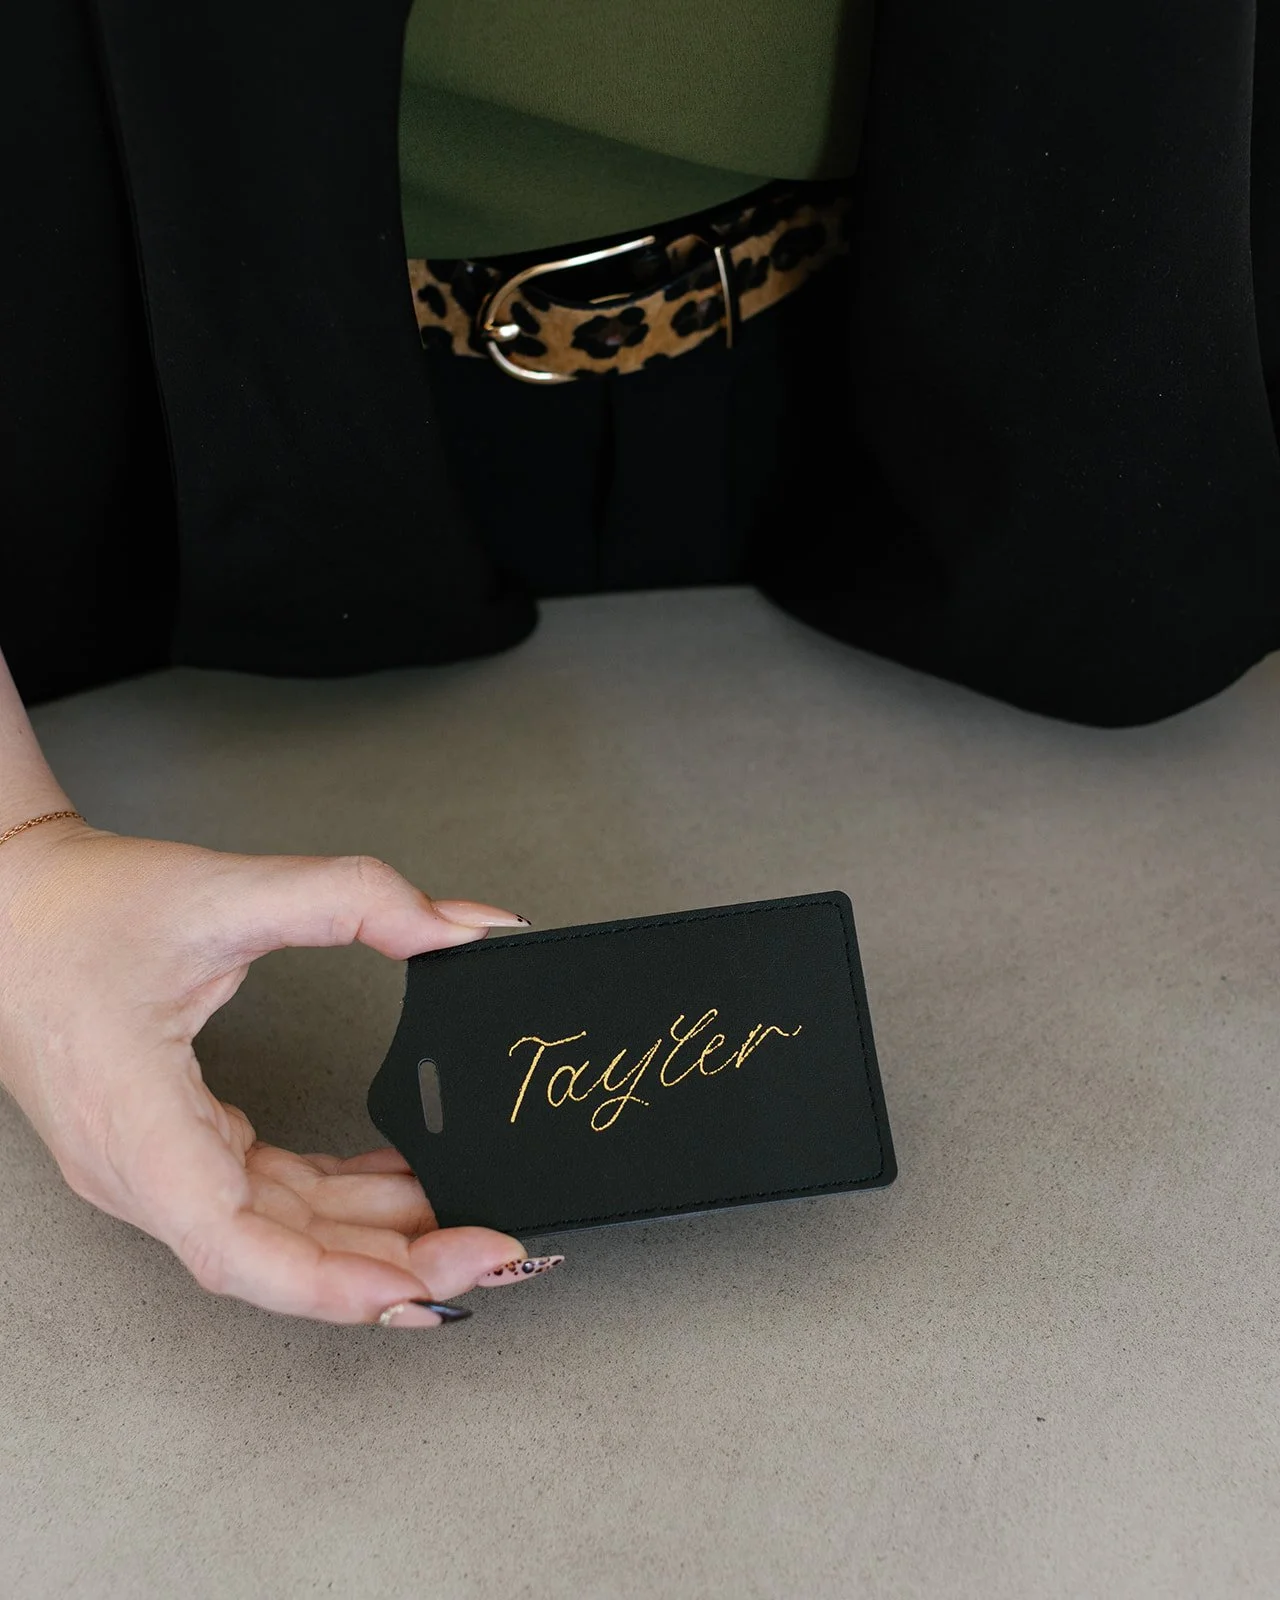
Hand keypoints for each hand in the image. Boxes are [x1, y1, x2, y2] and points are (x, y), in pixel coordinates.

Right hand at [0, 820, 548, 1326]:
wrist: (5, 903)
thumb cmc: (80, 910)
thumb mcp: (229, 890)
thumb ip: (357, 899)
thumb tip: (463, 926)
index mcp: (136, 1127)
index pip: (235, 1249)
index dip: (332, 1283)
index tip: (419, 1287)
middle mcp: (140, 1169)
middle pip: (276, 1256)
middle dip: (390, 1266)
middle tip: (492, 1251)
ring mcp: (153, 1167)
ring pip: (276, 1235)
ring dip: (371, 1238)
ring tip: (464, 1222)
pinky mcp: (169, 1148)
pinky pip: (264, 1200)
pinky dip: (335, 1203)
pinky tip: (399, 1186)